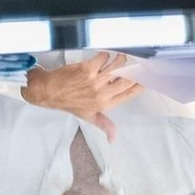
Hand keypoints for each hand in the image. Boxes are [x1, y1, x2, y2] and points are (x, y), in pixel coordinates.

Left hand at [22, 52, 142, 141]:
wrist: (49, 92)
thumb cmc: (69, 103)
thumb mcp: (88, 116)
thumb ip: (104, 124)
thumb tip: (113, 139)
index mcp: (104, 105)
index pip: (128, 95)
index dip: (138, 86)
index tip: (145, 79)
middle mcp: (102, 93)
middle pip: (126, 79)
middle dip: (133, 71)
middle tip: (134, 64)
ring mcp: (95, 80)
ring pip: (117, 66)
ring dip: (120, 60)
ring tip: (119, 57)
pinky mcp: (87, 68)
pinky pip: (103, 57)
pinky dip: (105, 55)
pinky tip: (103, 56)